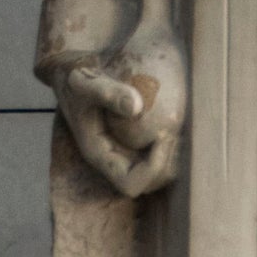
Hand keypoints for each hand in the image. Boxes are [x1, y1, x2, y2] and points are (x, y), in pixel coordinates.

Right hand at [57, 23, 187, 198]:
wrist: (74, 72)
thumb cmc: (76, 79)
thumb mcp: (84, 82)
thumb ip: (106, 92)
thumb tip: (137, 107)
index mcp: (100, 156)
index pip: (131, 184)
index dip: (152, 168)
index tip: (162, 135)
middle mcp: (114, 160)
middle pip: (150, 184)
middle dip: (168, 164)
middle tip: (176, 131)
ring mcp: (126, 153)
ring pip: (160, 173)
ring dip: (176, 156)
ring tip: (181, 127)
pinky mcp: (137, 142)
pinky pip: (162, 155)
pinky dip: (174, 143)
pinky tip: (181, 120)